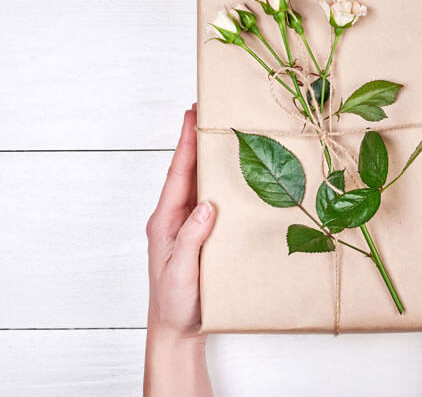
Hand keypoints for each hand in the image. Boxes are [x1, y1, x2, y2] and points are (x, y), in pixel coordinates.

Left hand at [143, 104, 213, 395]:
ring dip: (210, 158)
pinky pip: (214, 202)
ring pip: (201, 184)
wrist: (177, 329)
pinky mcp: (204, 235)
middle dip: (197, 140)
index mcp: (165, 221)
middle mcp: (176, 218)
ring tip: (223, 133)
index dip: (186, 143)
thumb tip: (206, 204)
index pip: (177, 174)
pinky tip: (236, 175)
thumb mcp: (181, 271)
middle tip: (208, 110)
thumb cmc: (175, 303)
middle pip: (188, 171)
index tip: (192, 114)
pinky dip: (222, 183)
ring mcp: (190, 225)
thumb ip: (191, 238)